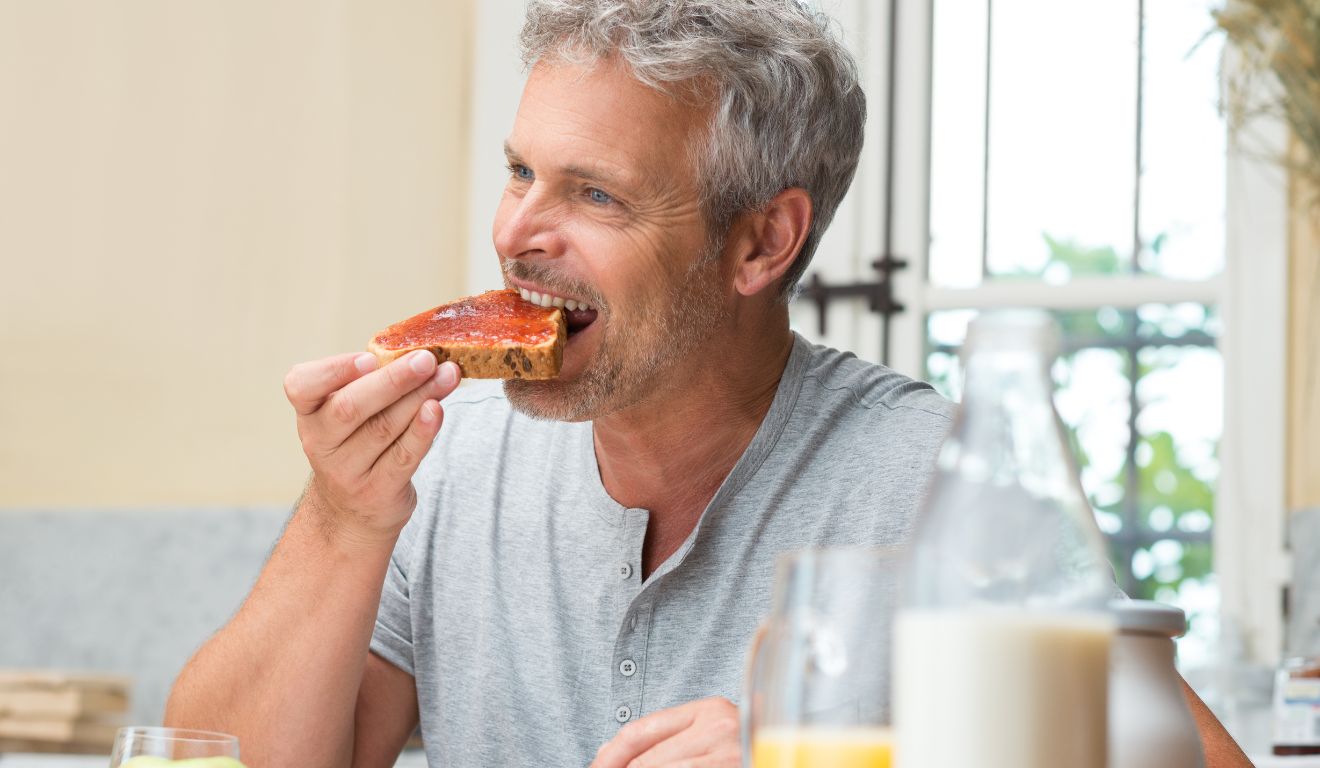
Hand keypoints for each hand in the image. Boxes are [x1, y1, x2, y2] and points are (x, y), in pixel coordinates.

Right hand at [283, 350, 460, 546]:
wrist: (352, 512)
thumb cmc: (357, 443)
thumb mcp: (348, 413)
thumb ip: (372, 384)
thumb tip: (420, 353)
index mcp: (310, 412)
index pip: (302, 386)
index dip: (334, 370)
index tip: (368, 358)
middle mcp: (320, 442)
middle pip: (352, 407)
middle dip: (393, 380)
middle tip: (426, 359)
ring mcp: (346, 471)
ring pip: (384, 428)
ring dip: (420, 397)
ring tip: (447, 376)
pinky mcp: (377, 491)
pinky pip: (402, 457)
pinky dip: (422, 432)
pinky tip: (438, 410)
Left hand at [591, 697, 740, 767]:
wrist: (792, 748)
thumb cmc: (744, 746)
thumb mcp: (709, 732)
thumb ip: (669, 737)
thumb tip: (608, 753)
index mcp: (708, 709)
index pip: (640, 730)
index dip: (609, 754)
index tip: (595, 765)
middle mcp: (718, 729)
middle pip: (645, 759)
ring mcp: (727, 755)